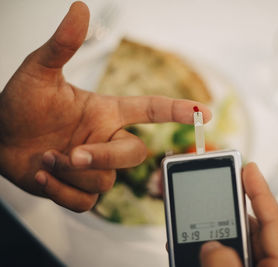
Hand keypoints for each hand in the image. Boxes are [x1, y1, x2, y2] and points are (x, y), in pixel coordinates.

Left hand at [0, 2, 210, 211]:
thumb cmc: (20, 104)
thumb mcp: (39, 72)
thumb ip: (63, 44)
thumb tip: (81, 8)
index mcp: (106, 112)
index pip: (151, 110)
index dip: (178, 110)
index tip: (204, 112)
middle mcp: (106, 139)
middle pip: (134, 154)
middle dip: (104, 156)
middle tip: (74, 153)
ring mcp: (95, 166)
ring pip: (106, 181)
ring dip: (70, 173)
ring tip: (43, 157)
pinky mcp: (80, 189)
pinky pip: (86, 202)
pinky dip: (60, 192)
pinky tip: (41, 174)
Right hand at [200, 163, 277, 266]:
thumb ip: (224, 264)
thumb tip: (211, 246)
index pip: (275, 220)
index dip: (261, 190)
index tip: (250, 168)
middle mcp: (269, 266)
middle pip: (253, 231)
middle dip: (229, 213)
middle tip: (211, 194)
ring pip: (236, 247)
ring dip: (216, 237)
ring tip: (193, 228)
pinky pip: (227, 261)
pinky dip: (212, 255)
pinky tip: (195, 252)